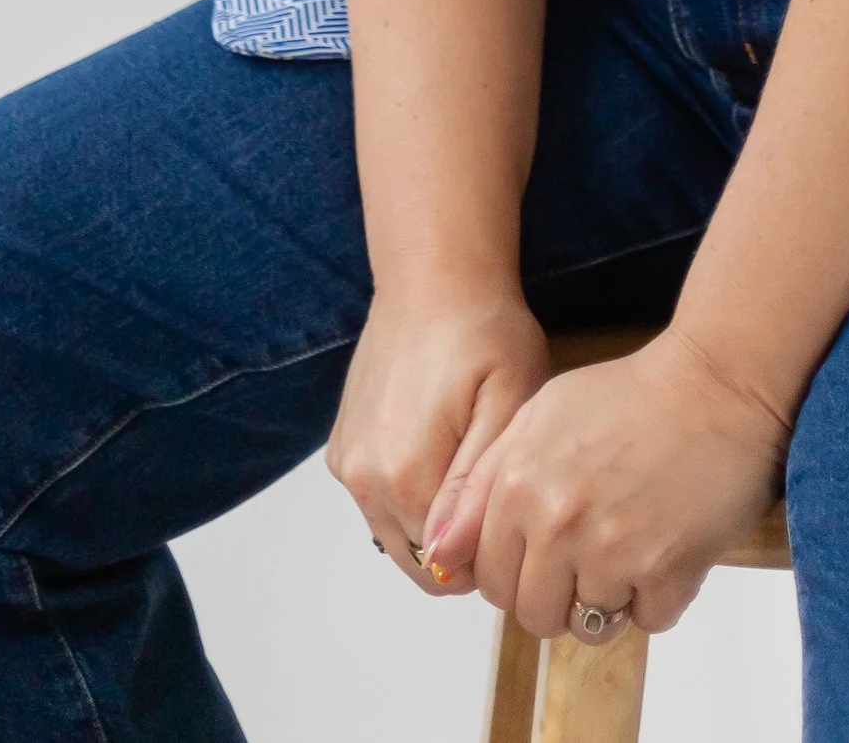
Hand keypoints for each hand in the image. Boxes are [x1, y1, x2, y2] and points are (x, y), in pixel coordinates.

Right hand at [327, 286, 550, 593]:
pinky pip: (375, 499)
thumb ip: (475, 488)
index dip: (484, 554)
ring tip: (466, 460)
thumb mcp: (507, 405)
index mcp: (405, 476)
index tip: (508, 512)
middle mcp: (364, 479)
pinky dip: (404, 491)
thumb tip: (444, 558)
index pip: (444, 570)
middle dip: (456, 543)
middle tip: (492, 486)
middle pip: (414, 558)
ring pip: (394, 532)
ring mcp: (347, 463)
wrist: (434, 278)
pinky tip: (436, 444)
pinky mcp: (341, 446)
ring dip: (429, 517)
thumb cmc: (484, 333)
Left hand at [421, 323, 789, 637]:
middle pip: (533, 614)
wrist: (715, 383)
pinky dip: (656, 596)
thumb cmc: (628, 396)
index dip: (515, 570)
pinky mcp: (667, 572)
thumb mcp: (537, 418)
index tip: (543, 551)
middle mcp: (558, 525)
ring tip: (626, 548)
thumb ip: (480, 485)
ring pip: (586, 626)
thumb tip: (439, 554)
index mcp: (519, 487)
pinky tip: (664, 547)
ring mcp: (613, 552)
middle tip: (589, 552)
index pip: (490, 578)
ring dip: (605, 598)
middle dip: (556, 593)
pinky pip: (646, 621)